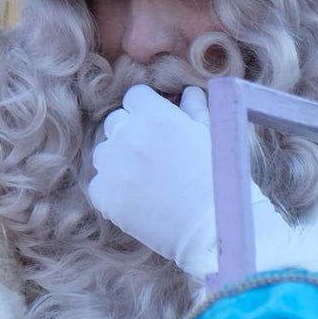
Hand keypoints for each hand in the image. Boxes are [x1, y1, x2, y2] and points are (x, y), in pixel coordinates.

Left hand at [88, 85, 295, 277]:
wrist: (213, 226)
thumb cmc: (219, 178)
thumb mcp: (210, 134)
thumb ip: (194, 108)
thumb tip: (189, 92)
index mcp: (154, 114)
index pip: (134, 97)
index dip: (146, 110)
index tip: (156, 126)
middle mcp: (127, 135)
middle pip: (114, 122)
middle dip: (129, 133)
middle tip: (151, 156)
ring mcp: (113, 165)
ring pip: (103, 154)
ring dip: (118, 162)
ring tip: (145, 181)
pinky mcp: (104, 195)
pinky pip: (98, 185)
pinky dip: (112, 192)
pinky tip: (136, 201)